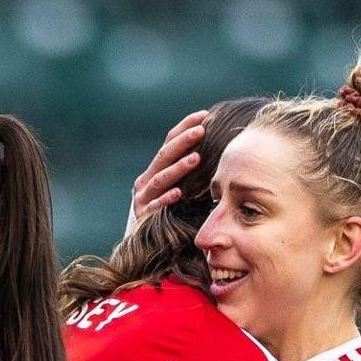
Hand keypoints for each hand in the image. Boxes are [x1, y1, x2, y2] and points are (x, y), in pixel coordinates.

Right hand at [127, 110, 208, 233]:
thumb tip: (217, 147)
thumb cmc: (167, 213)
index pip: (168, 142)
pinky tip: (178, 194)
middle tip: (201, 130)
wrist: (142, 244)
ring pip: (160, 179)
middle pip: (164, 156)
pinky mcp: (142, 216)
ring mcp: (142, 198)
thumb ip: (188, 171)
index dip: (184, 127)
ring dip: (178, 168)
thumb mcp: (176, 187)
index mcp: (154, 170)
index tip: (204, 115)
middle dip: (183, 141)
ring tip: (196, 158)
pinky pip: (154, 206)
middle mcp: (145, 181)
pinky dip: (165, 200)